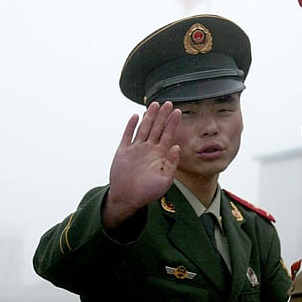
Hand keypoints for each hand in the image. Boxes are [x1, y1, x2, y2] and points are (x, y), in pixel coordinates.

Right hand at [103, 102, 180, 228]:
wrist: (128, 198)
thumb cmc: (148, 192)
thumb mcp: (165, 180)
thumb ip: (172, 163)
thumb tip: (177, 146)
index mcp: (160, 155)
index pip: (168, 135)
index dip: (173, 123)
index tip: (178, 112)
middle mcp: (148, 149)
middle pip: (157, 128)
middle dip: (162, 115)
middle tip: (168, 103)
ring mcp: (136, 149)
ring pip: (144, 128)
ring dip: (149, 116)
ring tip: (154, 104)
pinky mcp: (123, 151)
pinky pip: (128, 135)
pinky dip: (131, 125)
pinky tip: (136, 116)